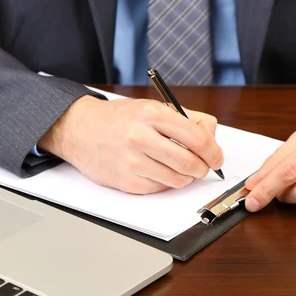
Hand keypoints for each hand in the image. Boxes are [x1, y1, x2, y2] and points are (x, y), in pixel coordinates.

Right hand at [38, 96, 222, 193]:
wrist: (80, 130)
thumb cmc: (119, 119)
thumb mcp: (152, 107)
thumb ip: (187, 118)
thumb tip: (212, 135)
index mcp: (151, 114)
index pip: (197, 138)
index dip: (214, 151)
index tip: (216, 157)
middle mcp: (141, 137)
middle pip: (190, 163)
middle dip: (202, 168)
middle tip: (201, 166)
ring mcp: (132, 161)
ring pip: (177, 180)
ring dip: (185, 177)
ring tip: (178, 167)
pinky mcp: (125, 181)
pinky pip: (159, 188)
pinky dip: (165, 182)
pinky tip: (157, 171)